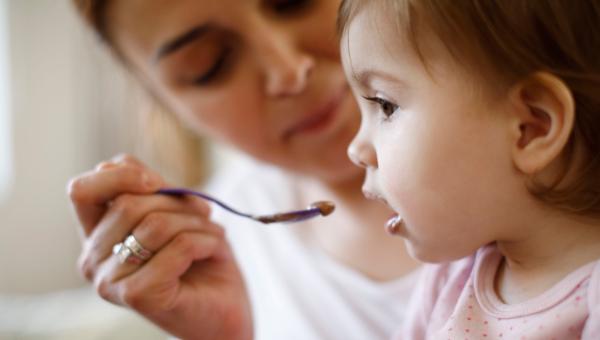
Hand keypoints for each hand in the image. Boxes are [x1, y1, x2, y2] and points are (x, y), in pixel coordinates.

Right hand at [68, 154, 252, 339]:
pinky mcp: (137, 296)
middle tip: (204, 215)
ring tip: (213, 235)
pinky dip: (207, 241)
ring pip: (156, 224)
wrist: (225, 312)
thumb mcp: (175, 213)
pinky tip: (214, 251)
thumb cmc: (200, 260)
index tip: (156, 181)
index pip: (81, 191)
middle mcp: (93, 261)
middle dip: (178, 203)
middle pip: (128, 203)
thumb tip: (136, 172)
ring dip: (198, 223)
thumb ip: (150, 191)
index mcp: (96, 237)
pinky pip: (179, 246)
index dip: (119, 176)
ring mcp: (111, 282)